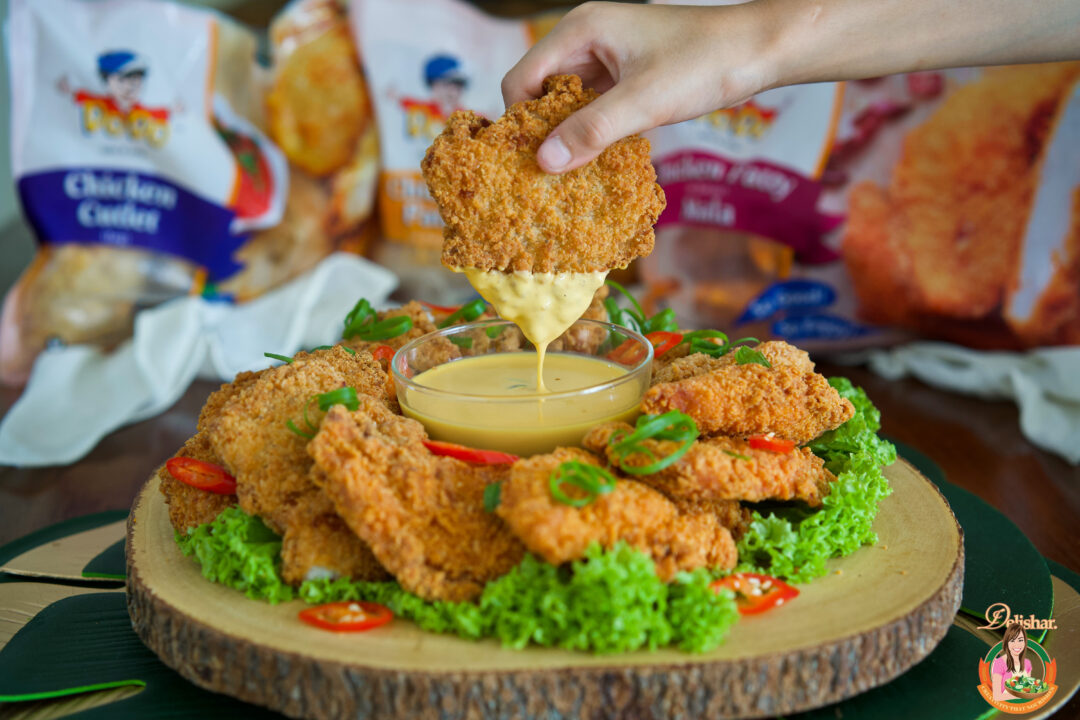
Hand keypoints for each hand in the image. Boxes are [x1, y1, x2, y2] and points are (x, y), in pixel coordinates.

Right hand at [501, 1, 777, 172]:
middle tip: (547, 176)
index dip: (520, 120)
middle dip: (543, 131)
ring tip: (570, 175)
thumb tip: (544, 162)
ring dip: (569, 136)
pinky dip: (593, 133)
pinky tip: (598, 162)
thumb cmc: (704, 63)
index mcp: (581, 29)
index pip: (522, 78)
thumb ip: (591, 131)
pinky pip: (593, 108)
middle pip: (540, 91)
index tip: (528, 161)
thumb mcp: (644, 101)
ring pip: (567, 103)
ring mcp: (606, 57)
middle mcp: (586, 39)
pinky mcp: (625, 76)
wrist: (758, 51)